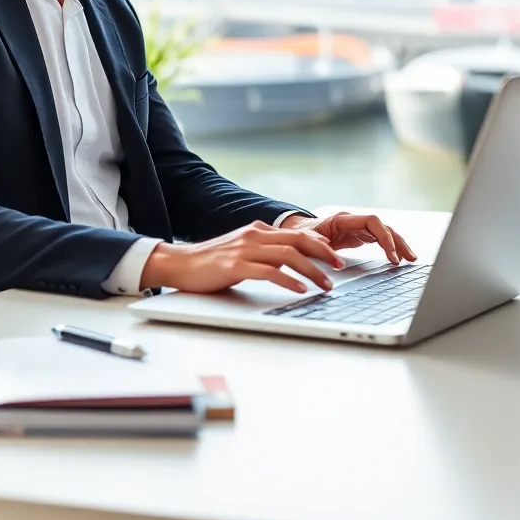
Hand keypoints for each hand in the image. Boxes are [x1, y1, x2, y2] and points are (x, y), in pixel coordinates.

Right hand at [141, 221, 345, 294]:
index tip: (335, 256)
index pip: (296, 233)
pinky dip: (288, 280)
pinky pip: (268, 272)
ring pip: (288, 256)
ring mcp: (244, 250)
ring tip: (325, 285)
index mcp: (257, 230)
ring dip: (311, 271)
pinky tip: (299, 289)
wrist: (180, 264)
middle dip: (323, 254)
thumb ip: (264, 250)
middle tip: (339, 267)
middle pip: (297, 240)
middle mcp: (254, 236)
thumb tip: (291, 259)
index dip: (319, 244)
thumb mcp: (242, 250)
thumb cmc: (212, 261)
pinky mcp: (235, 267)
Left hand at [281, 212, 416, 266]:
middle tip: (407, 259)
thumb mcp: (307, 242)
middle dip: (397, 241)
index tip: (391, 255)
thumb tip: (332, 256)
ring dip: (398, 244)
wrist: (296, 233)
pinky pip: (379, 239)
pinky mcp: (358, 236)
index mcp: (342, 220)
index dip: (384, 237)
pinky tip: (398, 258)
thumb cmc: (300, 236)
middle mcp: (353, 221)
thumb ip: (318, 246)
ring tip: (411, 259)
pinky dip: (390, 247)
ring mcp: (357, 228)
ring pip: (384, 232)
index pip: (371, 222)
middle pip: (382, 226)